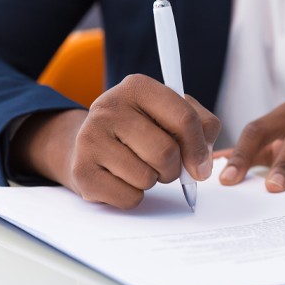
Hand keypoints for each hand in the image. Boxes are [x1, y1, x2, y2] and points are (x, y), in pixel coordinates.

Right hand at [10, 74, 220, 208]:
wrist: (94, 143)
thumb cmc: (142, 128)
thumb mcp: (174, 115)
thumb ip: (202, 128)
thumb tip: (202, 164)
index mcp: (138, 86)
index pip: (184, 118)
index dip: (198, 148)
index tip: (200, 166)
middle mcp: (109, 106)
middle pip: (165, 152)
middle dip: (173, 168)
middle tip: (163, 164)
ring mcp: (90, 137)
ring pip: (146, 178)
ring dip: (152, 181)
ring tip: (139, 166)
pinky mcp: (82, 169)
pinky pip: (129, 197)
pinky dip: (134, 196)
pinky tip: (122, 179)